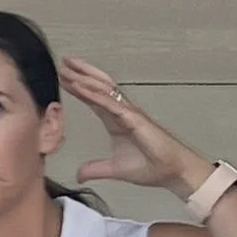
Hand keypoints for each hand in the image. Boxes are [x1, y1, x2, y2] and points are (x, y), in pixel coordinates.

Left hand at [59, 59, 216, 197]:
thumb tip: (80, 175)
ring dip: (85, 77)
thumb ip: (95, 169)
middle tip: (64, 62)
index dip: (79, 88)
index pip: (94, 99)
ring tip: (68, 66)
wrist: (172, 172)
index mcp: (117, 121)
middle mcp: (122, 112)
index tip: (65, 78)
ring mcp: (129, 113)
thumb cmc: (152, 166)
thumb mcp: (115, 169)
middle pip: (99, 86)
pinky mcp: (134, 119)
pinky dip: (93, 94)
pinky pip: (110, 104)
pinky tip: (79, 86)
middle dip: (81, 73)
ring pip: (104, 89)